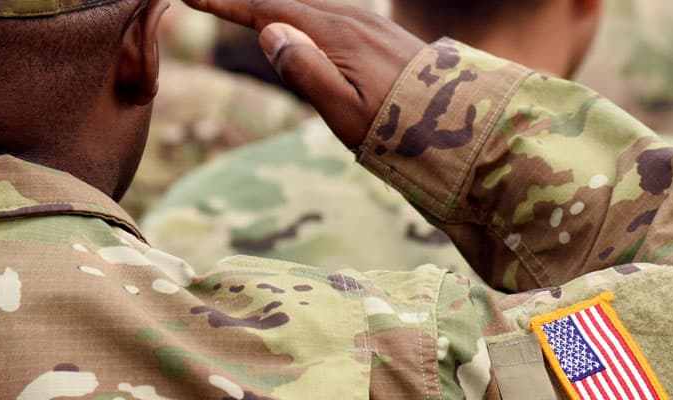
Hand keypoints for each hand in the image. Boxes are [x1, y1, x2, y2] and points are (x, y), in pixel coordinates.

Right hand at [182, 0, 426, 147]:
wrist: (463, 126)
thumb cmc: (401, 129)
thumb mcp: (346, 112)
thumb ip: (306, 71)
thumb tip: (269, 30)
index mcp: (337, 35)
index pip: (270, 10)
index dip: (227, 4)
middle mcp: (354, 20)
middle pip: (288, 1)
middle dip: (248, 1)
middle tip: (210, 2)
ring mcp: (373, 25)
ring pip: (313, 7)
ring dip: (278, 7)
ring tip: (247, 12)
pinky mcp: (387, 36)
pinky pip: (335, 16)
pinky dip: (307, 15)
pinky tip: (304, 26)